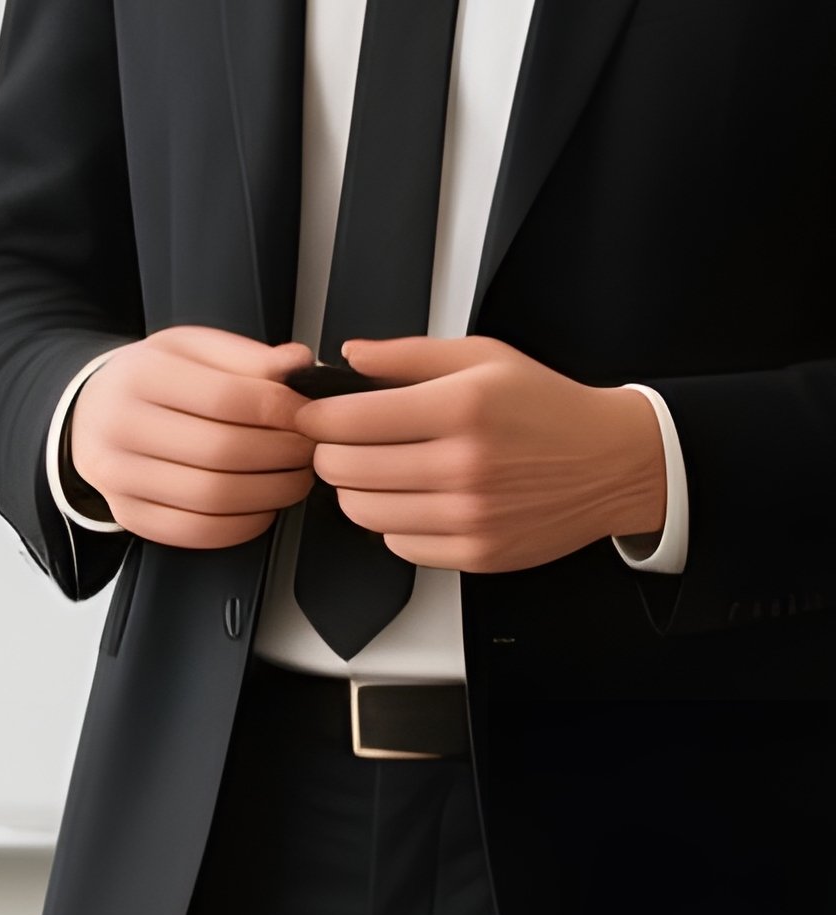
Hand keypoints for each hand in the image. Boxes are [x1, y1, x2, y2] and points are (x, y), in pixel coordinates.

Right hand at [68, 327, 318, 547]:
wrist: (91, 415)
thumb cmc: (148, 381)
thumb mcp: (189, 348)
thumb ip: (244, 357)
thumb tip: (298, 366)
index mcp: (140, 375)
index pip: (225, 398)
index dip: (278, 410)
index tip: (307, 413)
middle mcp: (121, 428)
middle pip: (222, 452)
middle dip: (281, 455)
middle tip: (308, 450)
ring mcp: (120, 479)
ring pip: (212, 498)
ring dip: (269, 493)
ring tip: (293, 478)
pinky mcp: (128, 516)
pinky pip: (194, 532)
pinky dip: (240, 526)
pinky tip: (262, 508)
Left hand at [290, 335, 667, 571]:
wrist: (611, 462)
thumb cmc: (547, 409)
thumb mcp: (484, 358)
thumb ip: (409, 356)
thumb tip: (350, 354)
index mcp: (461, 407)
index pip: (350, 421)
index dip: (315, 418)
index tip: (309, 416)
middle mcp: (462, 465)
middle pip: (345, 470)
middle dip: (330, 454)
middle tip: (342, 443)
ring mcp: (467, 515)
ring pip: (363, 512)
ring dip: (358, 491)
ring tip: (381, 470)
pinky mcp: (473, 553)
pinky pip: (396, 544)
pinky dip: (393, 523)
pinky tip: (416, 499)